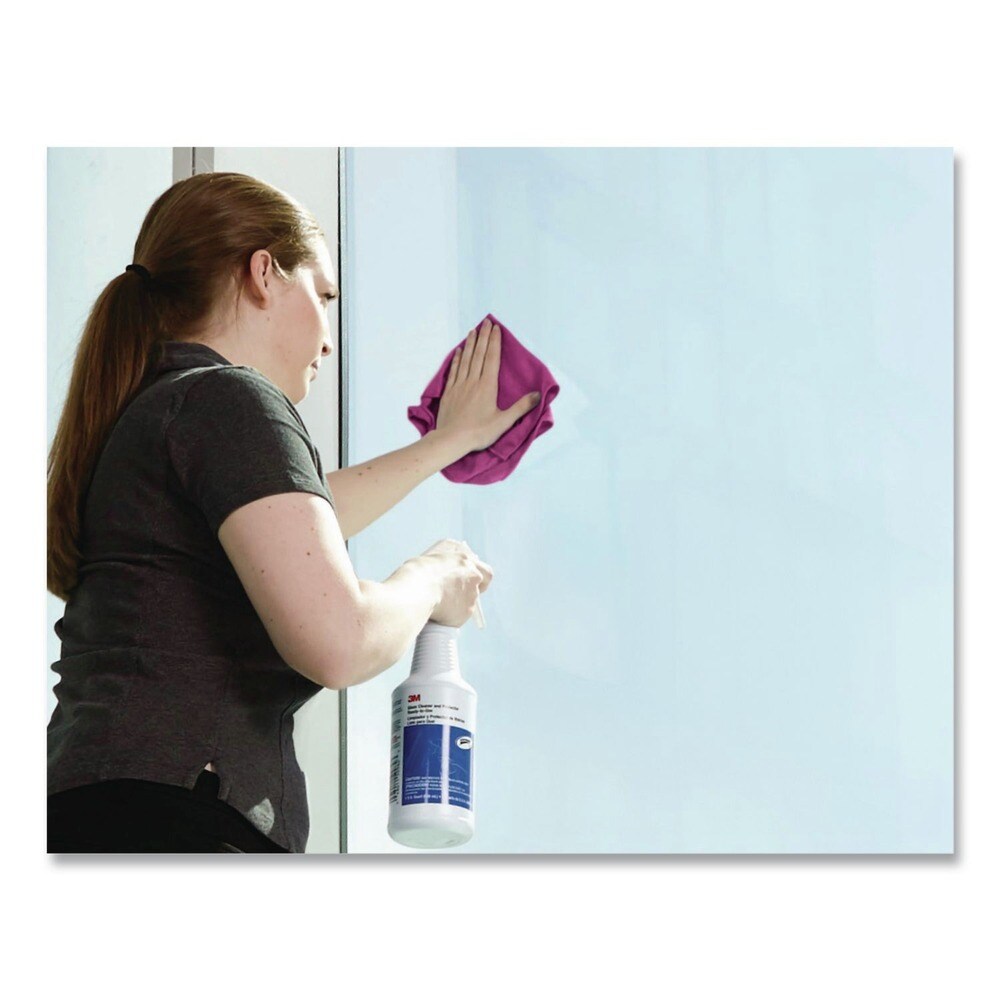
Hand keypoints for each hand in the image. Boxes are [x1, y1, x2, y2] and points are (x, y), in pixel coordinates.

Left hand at [434, 319, 541, 452]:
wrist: (451, 440)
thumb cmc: (479, 432)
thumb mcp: (504, 422)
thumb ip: (521, 407)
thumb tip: (537, 395)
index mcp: (487, 386)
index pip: (492, 359)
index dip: (494, 342)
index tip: (496, 328)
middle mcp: (473, 381)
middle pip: (479, 354)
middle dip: (483, 337)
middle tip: (486, 322)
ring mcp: (459, 385)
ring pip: (466, 359)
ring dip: (471, 344)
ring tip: (473, 331)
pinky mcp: (449, 392)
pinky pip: (454, 370)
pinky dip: (457, 358)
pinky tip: (459, 351)